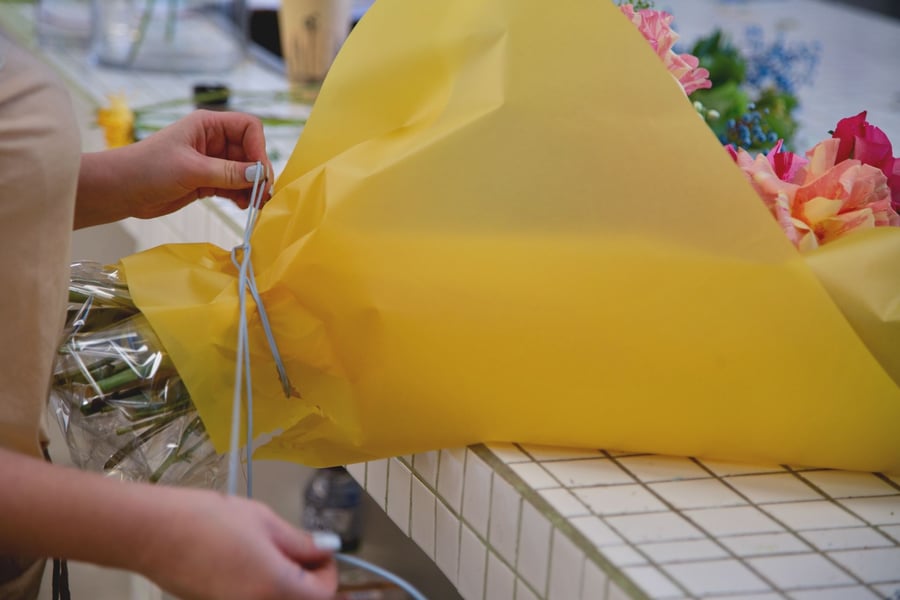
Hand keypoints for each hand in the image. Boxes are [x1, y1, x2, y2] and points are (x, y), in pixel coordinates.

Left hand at [76, 110, 274, 228]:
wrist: (120, 190)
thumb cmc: (148, 169)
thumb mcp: (191, 169)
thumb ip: (227, 172)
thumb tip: (259, 176)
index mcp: (208, 125)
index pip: (249, 127)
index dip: (259, 148)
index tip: (259, 174)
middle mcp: (213, 140)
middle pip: (250, 151)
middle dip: (258, 172)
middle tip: (263, 195)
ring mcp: (211, 161)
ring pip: (244, 171)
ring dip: (252, 187)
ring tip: (255, 205)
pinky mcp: (207, 180)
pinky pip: (234, 185)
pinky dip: (241, 195)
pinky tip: (242, 206)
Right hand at [140, 490, 337, 599]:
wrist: (152, 534)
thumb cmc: (209, 520)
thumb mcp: (263, 521)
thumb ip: (300, 542)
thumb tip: (328, 548)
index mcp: (275, 588)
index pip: (323, 595)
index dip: (328, 572)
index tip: (320, 550)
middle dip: (310, 582)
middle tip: (302, 551)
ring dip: (288, 586)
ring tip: (275, 553)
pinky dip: (265, 590)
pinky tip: (254, 564)